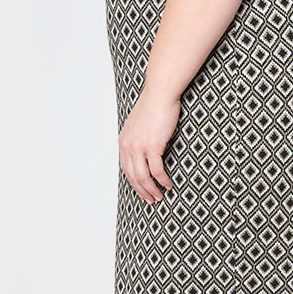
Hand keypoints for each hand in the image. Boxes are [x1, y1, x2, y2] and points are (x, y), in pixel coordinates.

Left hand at [118, 85, 179, 204]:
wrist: (160, 94)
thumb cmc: (154, 105)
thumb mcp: (140, 124)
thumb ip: (139, 137)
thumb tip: (146, 149)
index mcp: (124, 141)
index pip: (126, 169)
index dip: (134, 183)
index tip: (142, 191)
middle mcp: (128, 146)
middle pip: (133, 177)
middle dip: (142, 191)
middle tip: (152, 199)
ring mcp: (139, 147)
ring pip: (143, 177)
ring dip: (152, 189)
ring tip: (160, 196)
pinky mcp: (152, 146)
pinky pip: (156, 170)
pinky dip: (162, 180)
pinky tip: (168, 185)